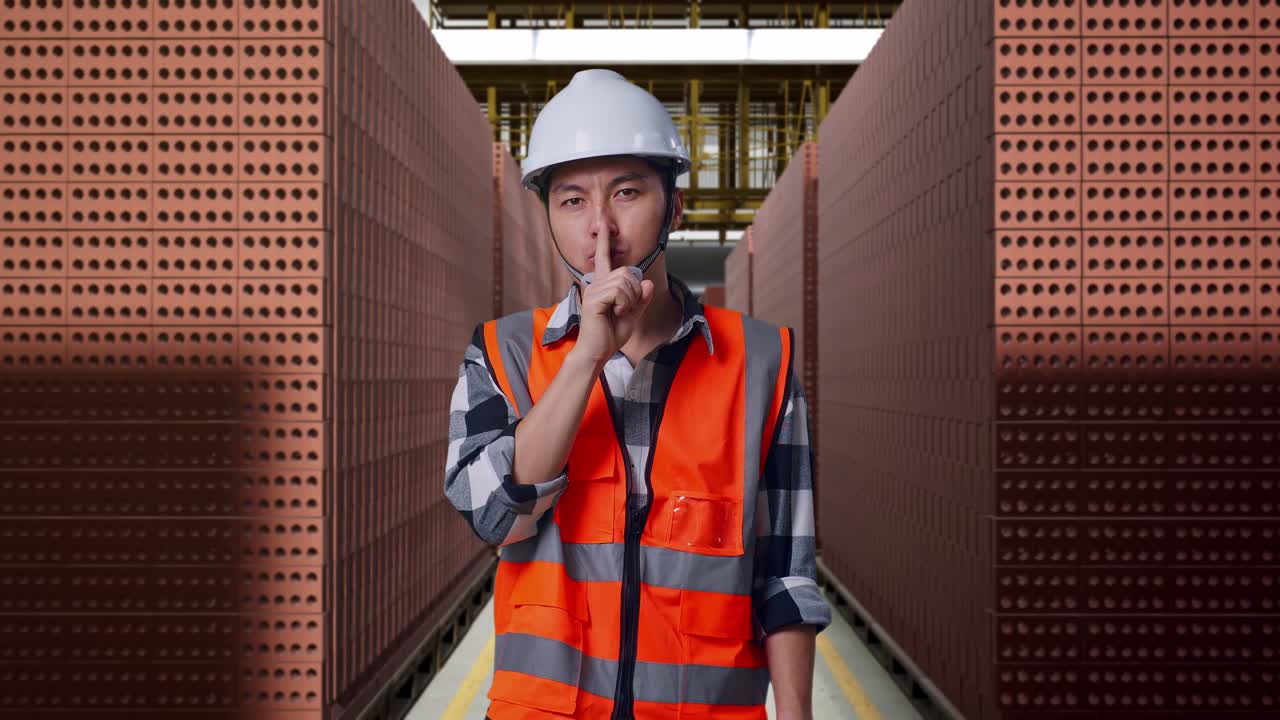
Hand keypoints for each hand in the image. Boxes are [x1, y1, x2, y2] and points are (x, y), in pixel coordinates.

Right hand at [573, 229, 654, 368]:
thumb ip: (640, 299)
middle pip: (627, 272)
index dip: (604, 242)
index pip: (603, 258)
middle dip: (635, 290)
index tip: (604, 225)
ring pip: (625, 282)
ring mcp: (593, 290)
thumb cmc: (610, 336)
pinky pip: (619, 291)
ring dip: (630, 299)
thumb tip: (647, 282)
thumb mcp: (632, 316)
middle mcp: (596, 284)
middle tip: (627, 307)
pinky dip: (625, 303)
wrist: (597, 352)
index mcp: (603, 286)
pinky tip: (616, 312)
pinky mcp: (594, 299)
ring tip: (619, 311)